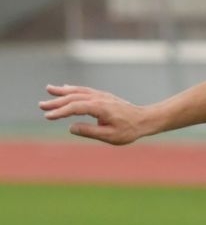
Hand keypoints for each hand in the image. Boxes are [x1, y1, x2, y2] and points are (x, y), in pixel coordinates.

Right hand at [41, 84, 158, 144]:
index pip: (75, 108)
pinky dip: (73, 89)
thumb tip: (71, 127)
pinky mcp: (103, 96)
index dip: (60, 112)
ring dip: (63, 91)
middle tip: (41, 105)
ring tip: (49, 89)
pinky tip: (66, 88)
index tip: (47, 116)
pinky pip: (85, 90)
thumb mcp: (110, 136)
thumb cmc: (129, 130)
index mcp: (100, 108)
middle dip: (56, 101)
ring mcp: (101, 96)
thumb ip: (90, 132)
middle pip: (73, 97)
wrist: (145, 119)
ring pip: (78, 91)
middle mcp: (99, 99)